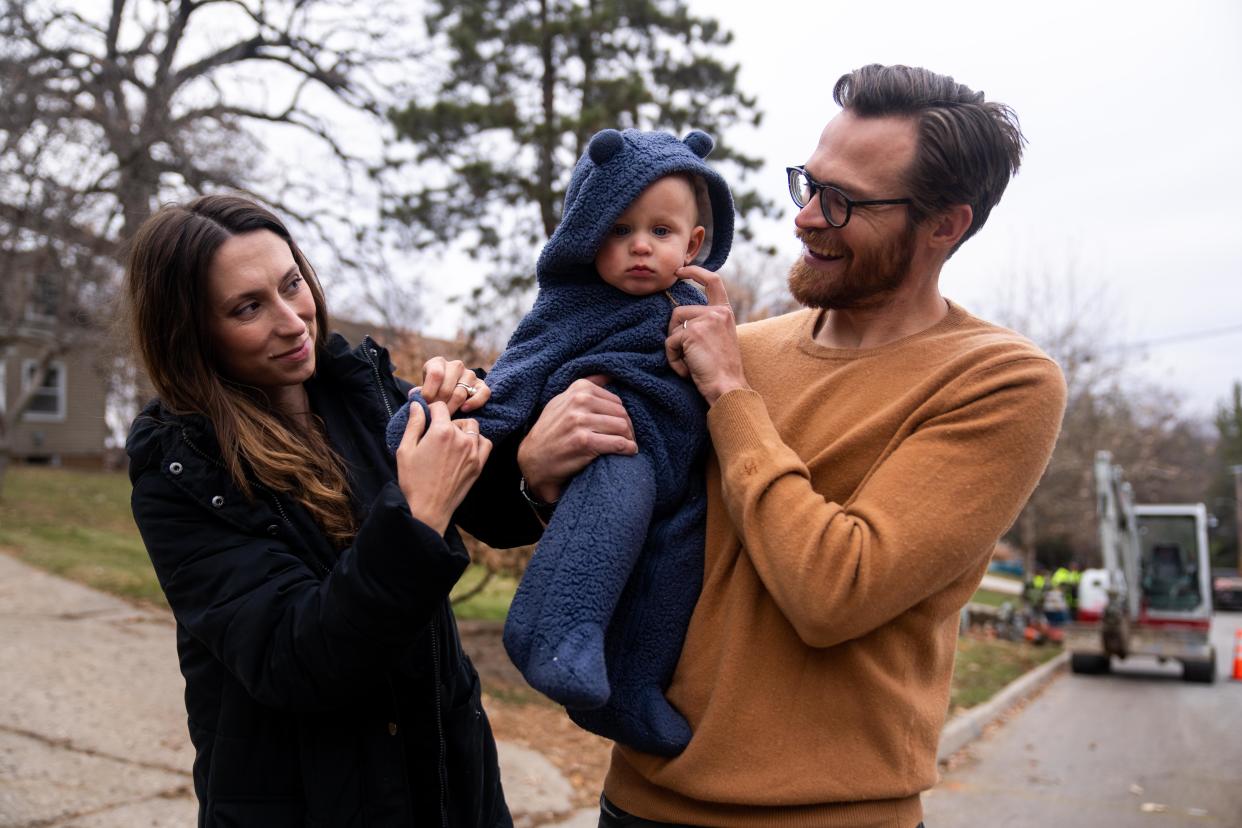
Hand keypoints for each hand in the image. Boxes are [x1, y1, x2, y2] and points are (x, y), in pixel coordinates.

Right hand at [395, 401, 491, 534]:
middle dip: (445, 422)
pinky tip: (465, 447)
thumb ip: (414, 424)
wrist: (429, 508)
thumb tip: (417, 405)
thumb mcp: (406, 449)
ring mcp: (473, 452)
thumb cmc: (413, 480)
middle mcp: (461, 438)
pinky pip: (485, 443)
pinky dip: (477, 441)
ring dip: (462, 429)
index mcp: (442, 431)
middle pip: (456, 418)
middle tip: (434, 436)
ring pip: (472, 428)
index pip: (440, 406)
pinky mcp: (479, 465)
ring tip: (449, 441)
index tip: (426, 418)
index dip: (431, 410)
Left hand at [418, 356, 489, 413]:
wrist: (446, 399)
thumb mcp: (421, 392)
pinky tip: (464, 410)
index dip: (429, 392)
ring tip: (446, 416)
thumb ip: (418, 394)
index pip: (436, 374)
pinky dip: (473, 403)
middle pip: (447, 387)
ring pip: (461, 392)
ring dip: (452, 407)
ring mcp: (470, 374)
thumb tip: (416, 396)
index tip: (425, 405)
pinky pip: (483, 393)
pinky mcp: (481, 385)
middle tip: (435, 415)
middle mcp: (455, 365)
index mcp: (437, 363)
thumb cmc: (431, 396)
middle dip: (440, 404)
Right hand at [516, 376, 636, 502]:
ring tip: (628, 446)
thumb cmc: (550, 431)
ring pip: (622, 427)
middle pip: (621, 413)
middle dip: (628, 428)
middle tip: (628, 440)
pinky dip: (628, 449)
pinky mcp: (584, 441)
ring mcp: (581, 421)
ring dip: (630, 439)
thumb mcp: (562, 402)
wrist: (533, 459)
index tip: (621, 428)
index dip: (622, 416)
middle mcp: (579, 401)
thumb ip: (584, 388)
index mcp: (578, 388)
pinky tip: (628, 453)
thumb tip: (608, 375)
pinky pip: (619, 443)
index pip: (616, 400)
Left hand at [667, 266, 749, 404]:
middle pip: (679, 311)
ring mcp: (706, 320)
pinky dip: (673, 359)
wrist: (728, 387)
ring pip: (673, 325)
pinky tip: (687, 370)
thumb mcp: (718, 339)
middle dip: (675, 333)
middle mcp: (718, 312)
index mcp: (725, 313)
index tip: (680, 270)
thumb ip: (706, 324)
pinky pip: (670, 342)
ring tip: (689, 363)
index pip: (712, 281)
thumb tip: (678, 317)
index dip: (695, 272)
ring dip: (674, 347)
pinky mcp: (693, 332)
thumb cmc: (721, 370)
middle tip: (687, 355)